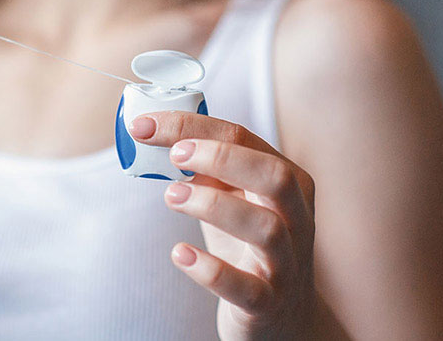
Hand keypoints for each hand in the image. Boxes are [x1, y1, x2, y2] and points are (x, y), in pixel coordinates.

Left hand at [129, 112, 317, 339]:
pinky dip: (210, 269)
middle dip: (222, 158)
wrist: (283, 317)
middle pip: (275, 176)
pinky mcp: (268, 304)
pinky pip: (246, 288)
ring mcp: (286, 263)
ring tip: (171, 196)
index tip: (146, 126)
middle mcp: (296, 219)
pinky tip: (180, 253)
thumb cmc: (248, 247)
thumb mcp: (233, 201)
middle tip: (174, 155)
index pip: (244, 139)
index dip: (192, 127)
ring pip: (266, 228)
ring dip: (214, 206)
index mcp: (287, 183)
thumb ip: (207, 172)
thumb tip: (157, 139)